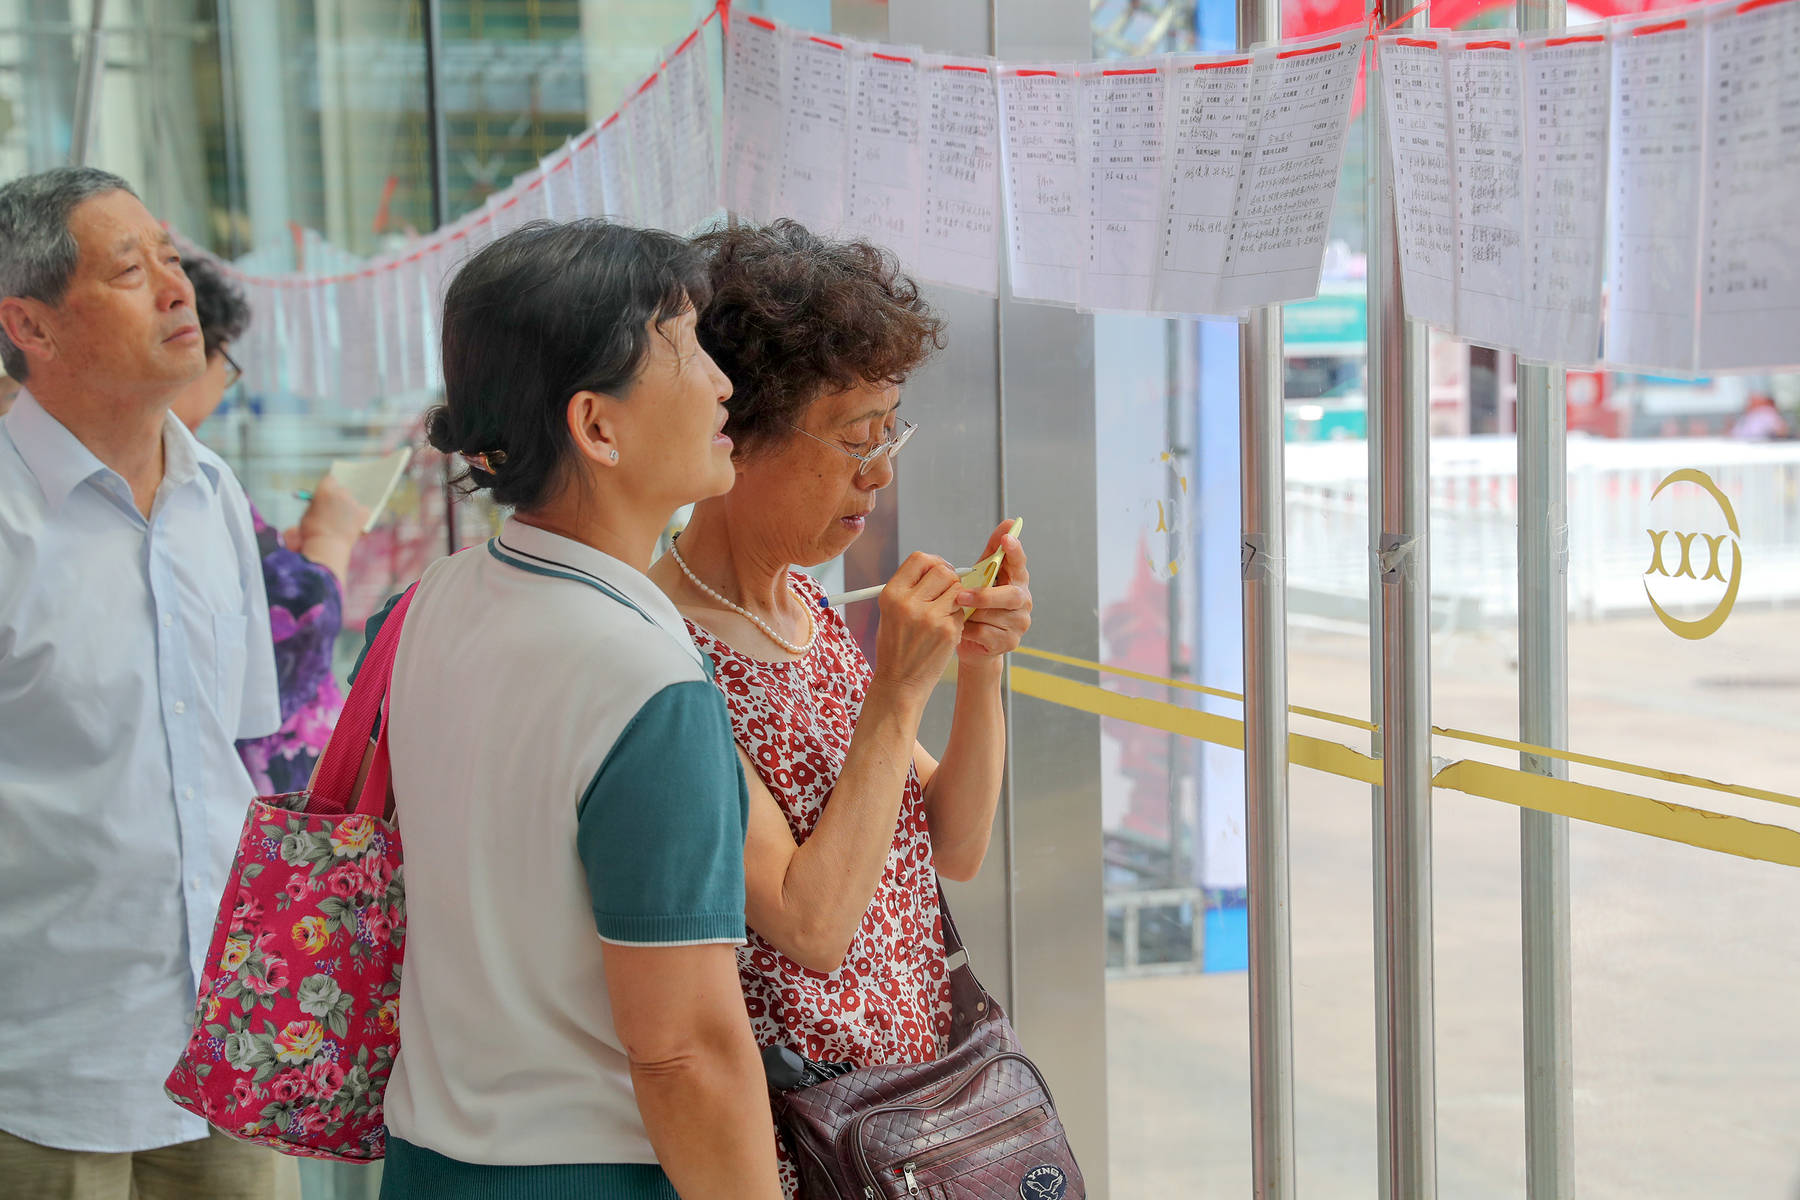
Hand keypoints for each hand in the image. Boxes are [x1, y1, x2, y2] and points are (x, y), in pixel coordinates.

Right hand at [284, 475, 368, 583]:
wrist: (326, 547)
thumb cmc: (311, 534)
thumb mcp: (306, 515)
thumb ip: (314, 505)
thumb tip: (319, 504)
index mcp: (325, 489)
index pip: (329, 480)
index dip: (328, 489)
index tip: (327, 496)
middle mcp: (341, 492)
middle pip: (342, 490)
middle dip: (339, 499)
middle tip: (335, 511)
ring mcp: (354, 502)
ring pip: (352, 502)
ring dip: (348, 509)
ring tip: (342, 524)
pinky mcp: (363, 513)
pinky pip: (364, 511)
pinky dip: (360, 517)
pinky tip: (355, 525)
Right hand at [873, 551, 967, 695]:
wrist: (900, 682)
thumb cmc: (896, 647)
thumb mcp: (891, 612)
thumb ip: (911, 588)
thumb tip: (938, 567)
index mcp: (891, 594)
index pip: (919, 559)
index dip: (934, 562)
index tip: (939, 571)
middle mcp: (908, 602)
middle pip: (942, 570)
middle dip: (949, 579)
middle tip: (947, 592)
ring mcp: (929, 617)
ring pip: (957, 589)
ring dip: (956, 598)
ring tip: (944, 613)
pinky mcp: (947, 630)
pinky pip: (962, 611)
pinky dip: (958, 617)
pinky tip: (946, 629)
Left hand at [957, 525, 1030, 664]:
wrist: (975, 642)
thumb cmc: (978, 605)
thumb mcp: (983, 576)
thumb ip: (992, 552)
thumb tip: (1008, 522)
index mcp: (1017, 581)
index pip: (1020, 563)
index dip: (1014, 551)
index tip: (1007, 538)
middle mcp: (1023, 601)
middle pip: (1011, 596)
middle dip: (985, 595)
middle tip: (960, 596)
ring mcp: (1019, 624)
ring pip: (993, 616)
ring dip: (971, 614)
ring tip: (957, 614)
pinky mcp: (1009, 643)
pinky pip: (985, 633)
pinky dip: (968, 630)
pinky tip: (961, 629)